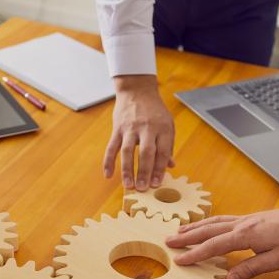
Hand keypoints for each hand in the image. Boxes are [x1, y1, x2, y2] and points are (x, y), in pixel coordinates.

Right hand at [104, 75, 174, 190]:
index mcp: (162, 128)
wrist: (137, 90)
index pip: (162, 152)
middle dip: (144, 173)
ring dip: (127, 170)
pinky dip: (108, 162)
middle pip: (146, 153)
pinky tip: (108, 175)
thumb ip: (167, 145)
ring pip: (128, 152)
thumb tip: (170, 165)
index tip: (157, 184)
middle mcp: (147, 128)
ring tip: (128, 185)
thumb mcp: (167, 124)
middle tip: (143, 189)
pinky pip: (111, 147)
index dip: (159, 169)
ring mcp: (130, 128)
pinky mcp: (117, 128)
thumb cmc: (154, 110)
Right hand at [166, 208, 278, 278]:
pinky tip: (202, 226)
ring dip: (193, 227)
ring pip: (212, 222)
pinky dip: (206, 222)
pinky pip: (220, 219)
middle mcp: (240, 225)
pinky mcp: (247, 218)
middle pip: (207, 230)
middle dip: (186, 237)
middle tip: (167, 242)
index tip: (179, 261)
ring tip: (177, 232)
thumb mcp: (277, 260)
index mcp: (245, 236)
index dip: (195, 254)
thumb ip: (251, 269)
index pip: (213, 246)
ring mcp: (242, 220)